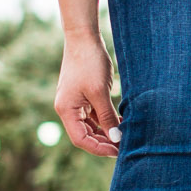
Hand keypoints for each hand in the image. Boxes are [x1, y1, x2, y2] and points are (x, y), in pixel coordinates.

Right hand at [53, 28, 120, 157]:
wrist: (84, 38)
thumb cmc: (90, 63)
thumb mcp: (100, 92)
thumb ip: (107, 117)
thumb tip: (115, 139)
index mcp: (66, 110)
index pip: (80, 139)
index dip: (98, 148)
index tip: (117, 151)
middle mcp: (68, 109)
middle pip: (85, 135)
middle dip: (104, 142)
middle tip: (124, 146)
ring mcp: (75, 102)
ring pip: (90, 126)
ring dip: (106, 132)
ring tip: (125, 136)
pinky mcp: (83, 96)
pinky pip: (94, 115)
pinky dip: (106, 120)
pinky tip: (120, 123)